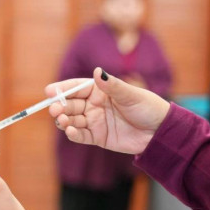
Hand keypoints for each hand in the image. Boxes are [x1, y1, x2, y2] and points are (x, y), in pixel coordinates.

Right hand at [46, 68, 169, 154]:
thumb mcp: (131, 94)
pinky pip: (81, 136)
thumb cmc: (147, 107)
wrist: (160, 132)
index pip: (76, 87)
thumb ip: (113, 86)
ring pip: (72, 120)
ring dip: (64, 120)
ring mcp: (95, 121)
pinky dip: (73, 134)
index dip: (62, 89)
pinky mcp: (98, 137)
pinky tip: (70, 131)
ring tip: (61, 121)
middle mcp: (94, 105)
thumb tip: (98, 71)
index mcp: (100, 90)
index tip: (49, 91)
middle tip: (54, 109)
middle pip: (71, 104)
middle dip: (60, 106)